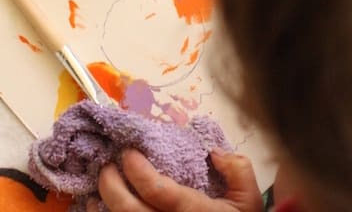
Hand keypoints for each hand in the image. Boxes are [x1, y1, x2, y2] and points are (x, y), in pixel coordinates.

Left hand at [90, 149, 262, 211]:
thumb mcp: (247, 198)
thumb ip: (236, 168)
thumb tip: (213, 151)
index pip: (158, 191)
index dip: (138, 170)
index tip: (129, 152)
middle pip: (130, 211)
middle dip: (112, 185)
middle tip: (107, 165)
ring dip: (102, 208)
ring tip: (97, 188)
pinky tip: (97, 210)